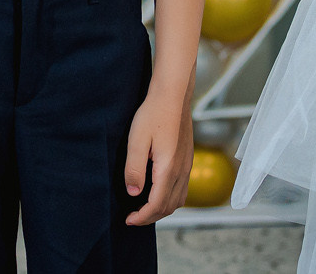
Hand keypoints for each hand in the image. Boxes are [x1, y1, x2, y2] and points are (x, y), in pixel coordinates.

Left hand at [123, 90, 191, 225]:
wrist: (172, 95)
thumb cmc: (153, 114)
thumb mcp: (136, 140)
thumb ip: (134, 169)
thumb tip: (133, 193)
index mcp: (168, 169)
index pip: (157, 205)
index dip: (142, 217)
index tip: (128, 219)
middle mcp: (182, 171)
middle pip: (169, 207)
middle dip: (151, 217)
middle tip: (133, 217)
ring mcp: (187, 166)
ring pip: (178, 200)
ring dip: (162, 210)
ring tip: (144, 209)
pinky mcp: (188, 160)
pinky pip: (182, 189)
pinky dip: (170, 199)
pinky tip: (158, 193)